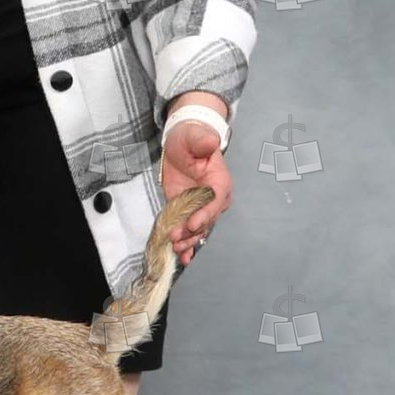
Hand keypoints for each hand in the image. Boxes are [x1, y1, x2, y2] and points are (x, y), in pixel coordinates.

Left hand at [161, 98, 231, 266]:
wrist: (182, 143)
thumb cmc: (190, 138)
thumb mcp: (195, 136)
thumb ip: (203, 141)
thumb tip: (211, 142)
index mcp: (219, 181)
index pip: (215, 201)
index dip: (204, 214)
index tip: (192, 223)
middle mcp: (214, 198)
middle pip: (206, 220)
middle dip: (192, 232)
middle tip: (176, 239)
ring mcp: (200, 207)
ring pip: (198, 229)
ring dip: (188, 241)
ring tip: (175, 248)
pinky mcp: (187, 210)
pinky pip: (189, 230)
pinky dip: (187, 245)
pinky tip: (181, 257)